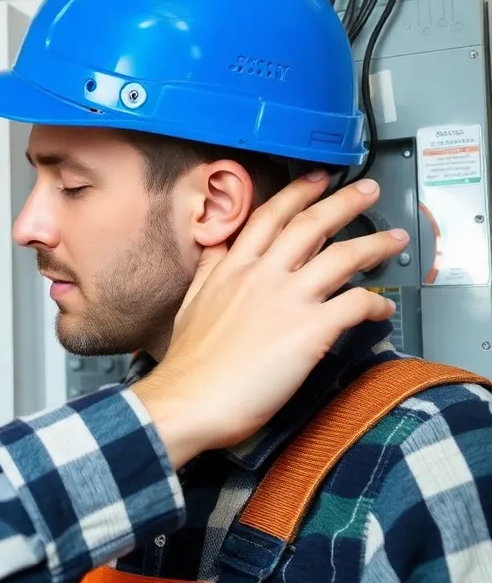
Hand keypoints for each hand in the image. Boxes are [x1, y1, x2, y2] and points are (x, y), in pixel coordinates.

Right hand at [132, 174, 405, 467]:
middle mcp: (261, 276)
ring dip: (374, 244)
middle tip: (367, 191)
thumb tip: (216, 248)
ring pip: (342, 257)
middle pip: (310, 225)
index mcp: (232, 268)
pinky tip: (383, 309)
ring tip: (394, 240)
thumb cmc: (188, 365)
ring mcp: (287, 300)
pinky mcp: (309, 331)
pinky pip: (356, 305)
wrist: (187, 401)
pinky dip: (376, 303)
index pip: (269, 217)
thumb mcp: (190, 304)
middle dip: (344, 202)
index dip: (296, 194)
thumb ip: (209, 271)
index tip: (315, 181)